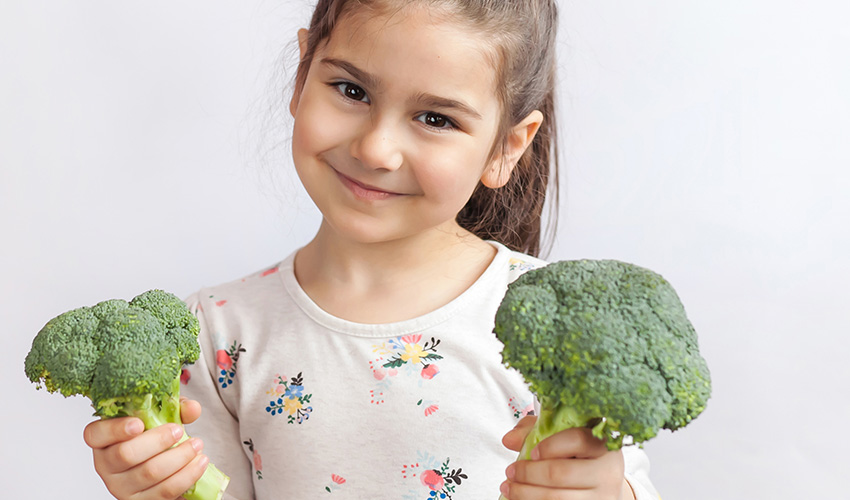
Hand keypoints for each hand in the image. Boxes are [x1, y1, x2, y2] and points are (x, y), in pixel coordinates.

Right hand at [83, 398, 207, 499]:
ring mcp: (121, 487)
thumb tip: (192, 408)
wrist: (165, 464)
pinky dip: (187, 475)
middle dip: (157, 441)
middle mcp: (106, 465)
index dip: (115, 429)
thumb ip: (176, 408)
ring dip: (178, 457)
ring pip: (149, 473)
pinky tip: (199, 462)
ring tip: (197, 445)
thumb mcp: (162, 416)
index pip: (95, 435)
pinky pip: (165, 491)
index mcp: (103, 440)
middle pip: (125, 455)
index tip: (139, 423)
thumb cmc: (156, 436)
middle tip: (178, 430)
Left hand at [500, 415, 634, 499]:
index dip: (550, 446)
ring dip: (526, 493)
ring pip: (557, 498)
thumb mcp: (560, 437)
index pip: (578, 440)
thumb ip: (533, 431)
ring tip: (509, 487)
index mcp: (602, 445)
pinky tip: (521, 499)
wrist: (601, 486)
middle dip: (528, 473)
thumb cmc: (577, 457)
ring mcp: (602, 497)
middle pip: (562, 473)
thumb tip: (508, 439)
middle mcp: (608, 472)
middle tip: (510, 471)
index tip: (532, 452)